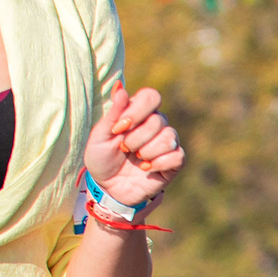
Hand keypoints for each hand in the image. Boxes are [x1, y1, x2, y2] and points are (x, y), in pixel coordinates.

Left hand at [83, 83, 183, 206]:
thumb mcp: (100, 136)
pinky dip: (158, 163)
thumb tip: (121, 88)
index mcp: (139, 113)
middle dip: (136, 138)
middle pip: (158, 121)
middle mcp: (156, 125)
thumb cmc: (102, 159)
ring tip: (136, 159)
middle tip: (125, 149)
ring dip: (147, 151)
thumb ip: (112, 114)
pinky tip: (147, 168)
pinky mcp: (174, 162)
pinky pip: (177, 156)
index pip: (151, 96)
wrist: (108, 188)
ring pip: (169, 138)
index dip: (137, 111)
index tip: (119, 128)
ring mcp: (167, 144)